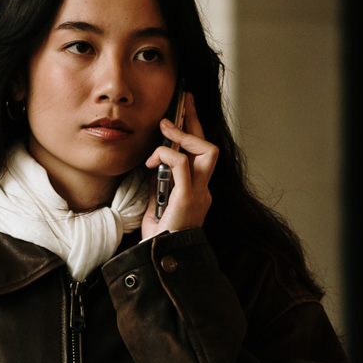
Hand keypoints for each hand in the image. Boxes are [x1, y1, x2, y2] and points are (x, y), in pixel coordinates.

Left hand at [141, 97, 216, 239]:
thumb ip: (159, 184)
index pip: (200, 155)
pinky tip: (153, 159)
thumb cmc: (158, 239)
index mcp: (197, 192)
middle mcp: (203, 191)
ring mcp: (199, 194)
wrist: (160, 261)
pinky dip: (167, 156)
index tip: (184, 109)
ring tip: (165, 129)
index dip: (193, 129)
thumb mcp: (156, 204)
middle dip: (195, 120)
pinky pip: (182, 166)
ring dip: (183, 136)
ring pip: (206, 151)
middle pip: (209, 147)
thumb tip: (155, 163)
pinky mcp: (188, 198)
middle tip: (183, 101)